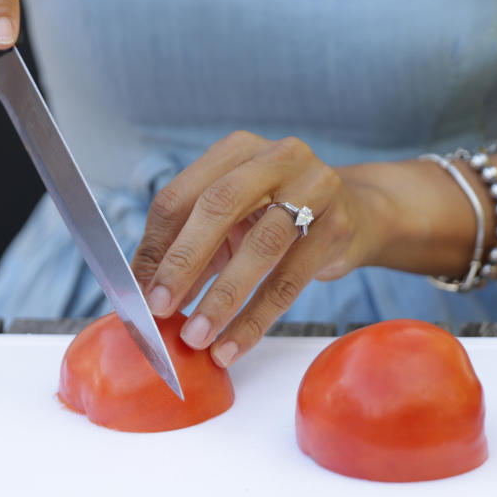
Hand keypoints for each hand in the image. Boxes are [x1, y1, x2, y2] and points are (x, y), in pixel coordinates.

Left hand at [132, 132, 382, 366]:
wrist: (358, 213)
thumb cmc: (278, 218)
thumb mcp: (230, 224)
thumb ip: (188, 251)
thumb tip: (143, 294)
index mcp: (236, 150)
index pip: (180, 197)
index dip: (156, 247)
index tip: (139, 292)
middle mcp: (276, 158)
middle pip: (218, 207)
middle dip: (183, 263)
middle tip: (160, 309)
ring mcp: (313, 188)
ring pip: (260, 246)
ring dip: (222, 298)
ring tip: (197, 337)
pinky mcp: (338, 226)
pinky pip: (291, 280)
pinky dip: (256, 319)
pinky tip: (233, 345)